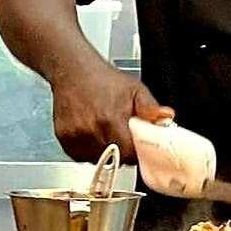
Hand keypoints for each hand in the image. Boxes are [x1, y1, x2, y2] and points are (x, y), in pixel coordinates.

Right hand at [51, 61, 172, 163]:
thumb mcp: (134, 89)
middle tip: (122, 137)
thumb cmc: (104, 79)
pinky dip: (87, 151)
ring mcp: (76, 136)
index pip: (128, 153)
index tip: (137, 147)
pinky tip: (92, 135)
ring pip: (95, 159)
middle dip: (121, 152)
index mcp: (111, 119)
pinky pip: (79, 156)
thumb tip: (166, 118)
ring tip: (106, 133)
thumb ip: (150, 107)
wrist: (74, 71)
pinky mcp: (64, 139)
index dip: (135, 153)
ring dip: (103, 153)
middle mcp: (91, 130)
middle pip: (113, 158)